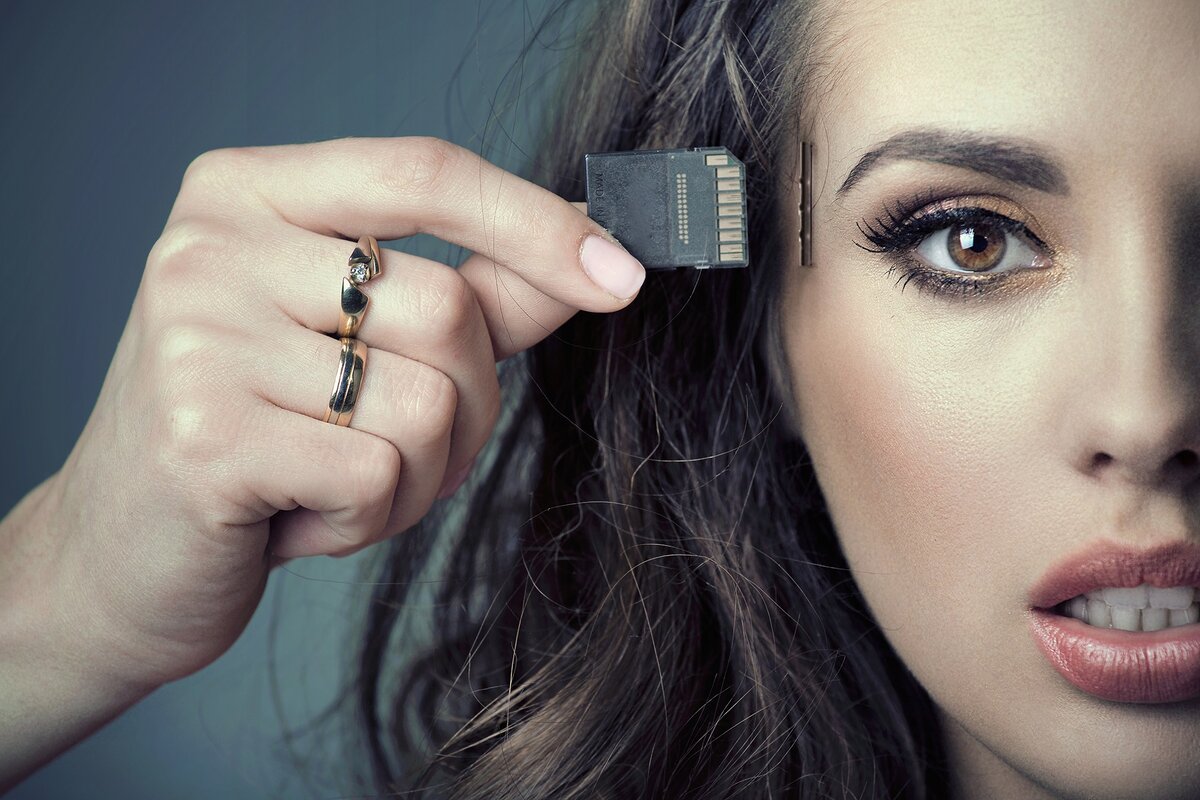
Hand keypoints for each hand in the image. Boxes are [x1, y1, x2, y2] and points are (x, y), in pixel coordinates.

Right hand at [7, 135, 644, 695]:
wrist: (120, 552)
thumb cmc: (252, 433)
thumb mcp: (352, 342)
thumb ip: (470, 293)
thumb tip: (589, 252)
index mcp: (246, 192)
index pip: (424, 173)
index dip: (537, 223)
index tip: (623, 272)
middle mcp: (210, 246)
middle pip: (450, 309)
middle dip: (472, 404)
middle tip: (406, 448)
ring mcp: (197, 338)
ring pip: (430, 403)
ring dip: (419, 475)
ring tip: (335, 482)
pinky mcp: (204, 438)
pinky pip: (379, 477)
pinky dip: (370, 520)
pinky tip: (298, 521)